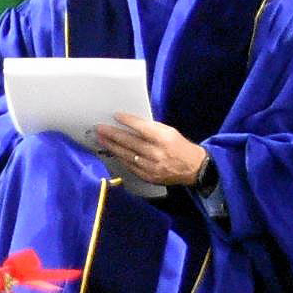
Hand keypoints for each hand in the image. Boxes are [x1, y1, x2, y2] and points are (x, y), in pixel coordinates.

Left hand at [84, 115, 208, 188]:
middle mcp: (157, 153)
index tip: (116, 115)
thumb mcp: (170, 132)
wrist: (193, 168)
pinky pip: (130, 166)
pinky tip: (112, 152)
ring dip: (112, 147)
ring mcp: (151, 167)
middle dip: (113, 134)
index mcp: (164, 139)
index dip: (128, 121)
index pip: (142, 128)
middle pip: (130, 143)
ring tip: (101, 139)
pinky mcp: (148, 177)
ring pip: (127, 155)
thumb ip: (152, 128)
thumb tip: (132, 124)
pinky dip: (120, 158)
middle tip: (100, 128)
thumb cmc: (180, 146)